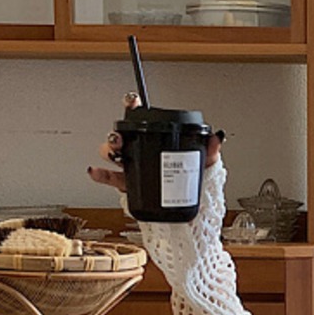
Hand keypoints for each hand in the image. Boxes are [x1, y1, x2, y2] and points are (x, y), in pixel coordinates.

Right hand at [87, 92, 223, 190]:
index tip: (133, 101)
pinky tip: (95, 172)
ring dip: (109, 150)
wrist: (190, 213)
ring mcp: (135, 167)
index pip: (144, 120)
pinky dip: (101, 175)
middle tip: (120, 136)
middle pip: (123, 135)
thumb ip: (210, 150)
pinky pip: (111, 179)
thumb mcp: (205, 165)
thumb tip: (217, 137)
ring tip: (114, 151)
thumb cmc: (195, 186)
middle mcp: (143, 151)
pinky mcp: (130, 185)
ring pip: (115, 153)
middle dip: (117, 132)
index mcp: (158, 142)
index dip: (134, 107)